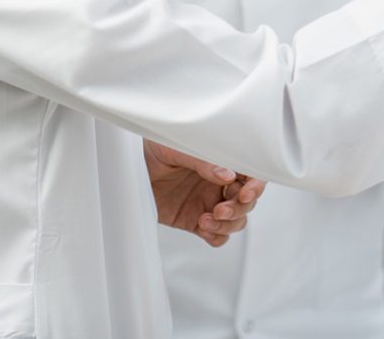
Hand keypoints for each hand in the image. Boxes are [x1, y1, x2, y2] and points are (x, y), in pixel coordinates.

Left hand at [143, 140, 266, 247]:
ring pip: (237, 221)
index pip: (251, 173)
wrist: (127, 169)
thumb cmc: (154, 148)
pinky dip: (217, 236)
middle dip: (239, 208)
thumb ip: (203, 161)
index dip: (256, 185)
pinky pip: (217, 236)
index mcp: (221, 160)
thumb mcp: (177, 148)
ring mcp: (209, 203)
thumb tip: (228, 174)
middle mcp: (219, 183)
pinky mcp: (195, 221)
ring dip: (228, 224)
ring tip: (206, 220)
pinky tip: (203, 229)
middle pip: (247, 201)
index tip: (246, 193)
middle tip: (220, 209)